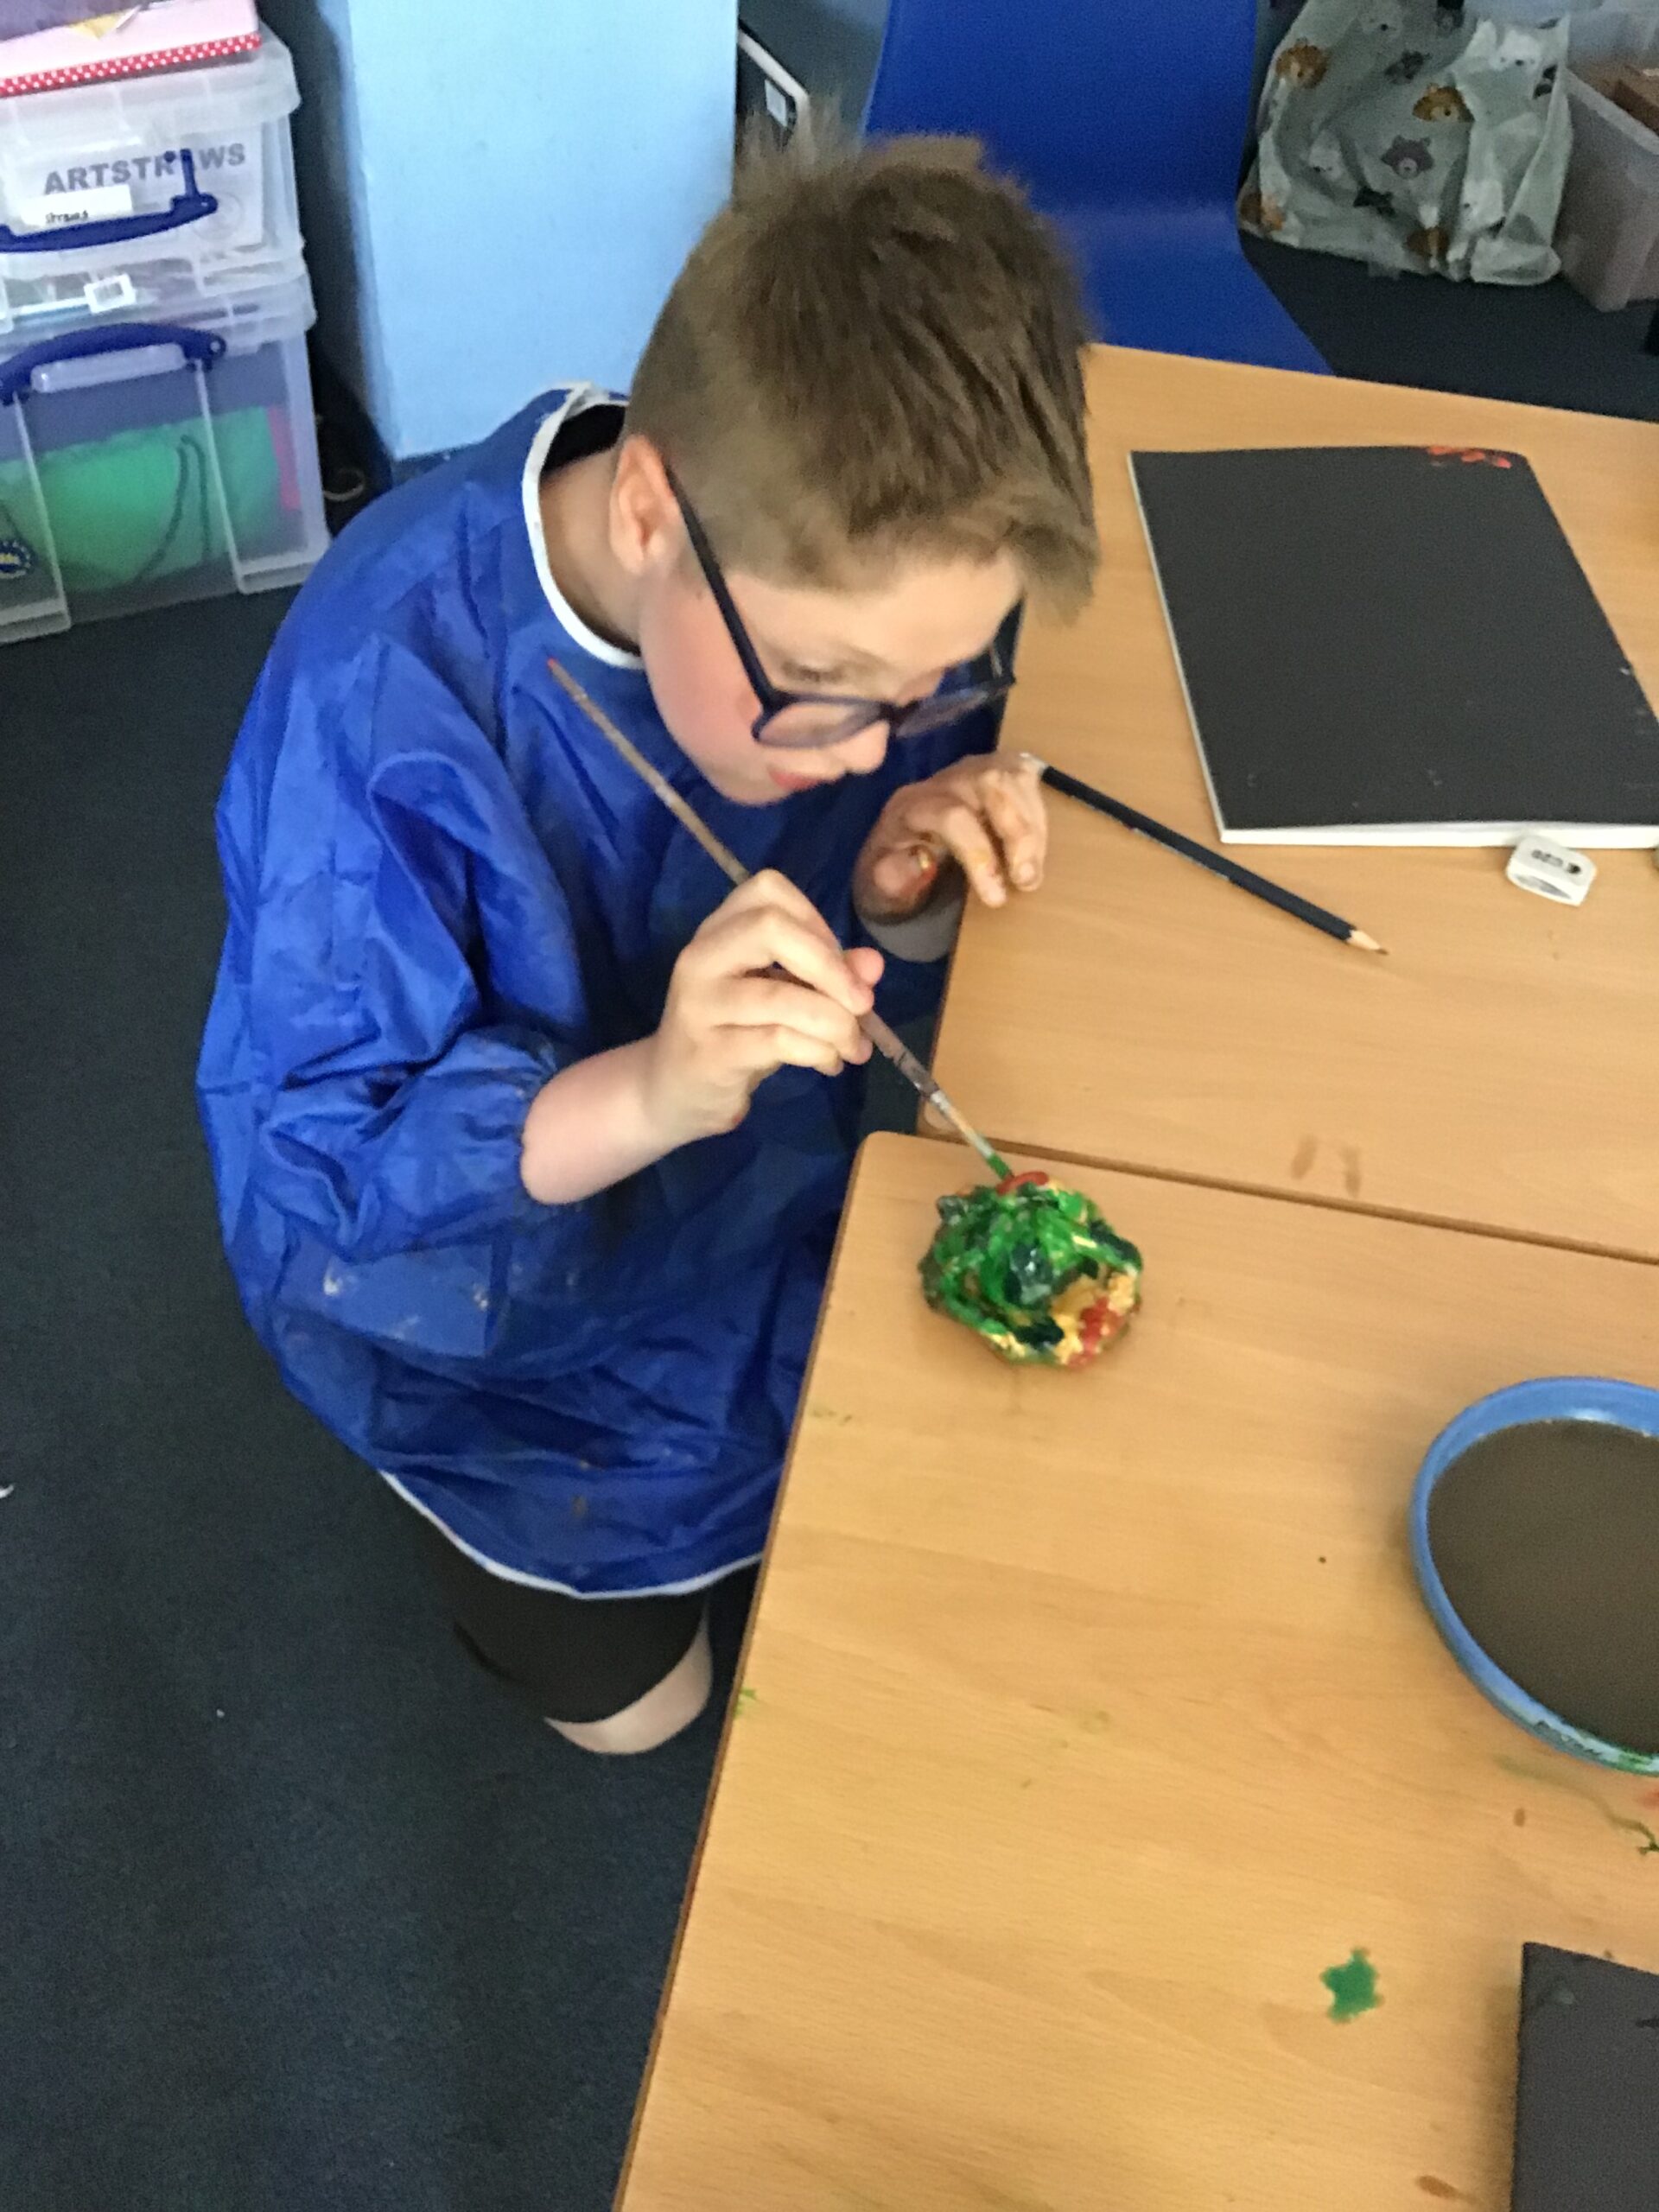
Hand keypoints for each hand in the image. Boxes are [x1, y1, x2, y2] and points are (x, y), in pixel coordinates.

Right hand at [642, 871, 884, 1144]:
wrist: (674, 1090)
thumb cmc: (733, 1033)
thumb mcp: (780, 994)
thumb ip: (825, 973)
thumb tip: (873, 966)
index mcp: (718, 931)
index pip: (768, 890)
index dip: (816, 922)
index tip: (839, 965)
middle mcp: (701, 957)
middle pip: (771, 927)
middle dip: (831, 967)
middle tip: (862, 1004)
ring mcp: (700, 1005)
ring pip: (781, 996)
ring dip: (835, 1023)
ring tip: (854, 1047)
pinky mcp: (709, 1052)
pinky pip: (778, 1041)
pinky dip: (819, 1051)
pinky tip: (829, 1063)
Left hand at [852, 753, 1046, 923]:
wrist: (902, 844)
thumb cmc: (895, 868)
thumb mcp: (880, 884)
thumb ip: (893, 877)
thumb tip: (921, 862)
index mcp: (912, 804)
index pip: (952, 816)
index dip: (980, 855)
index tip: (996, 898)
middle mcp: (946, 779)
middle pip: (992, 783)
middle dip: (1019, 833)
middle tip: (1027, 880)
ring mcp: (975, 769)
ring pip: (1015, 777)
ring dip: (1033, 826)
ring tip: (1032, 871)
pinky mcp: (998, 770)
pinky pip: (1027, 777)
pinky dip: (1038, 813)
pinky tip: (1035, 848)